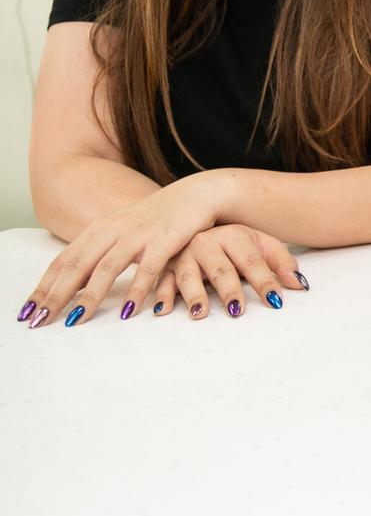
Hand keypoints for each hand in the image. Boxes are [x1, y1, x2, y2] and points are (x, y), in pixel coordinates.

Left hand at [20, 174, 227, 328]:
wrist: (197, 194)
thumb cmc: (158, 218)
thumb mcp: (123, 230)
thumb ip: (101, 252)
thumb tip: (75, 283)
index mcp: (99, 229)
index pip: (63, 261)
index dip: (44, 287)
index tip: (29, 311)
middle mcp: (113, 229)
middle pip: (77, 266)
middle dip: (56, 295)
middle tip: (40, 321)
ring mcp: (138, 234)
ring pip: (106, 268)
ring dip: (90, 296)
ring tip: (76, 319)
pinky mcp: (165, 240)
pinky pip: (147, 269)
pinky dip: (136, 290)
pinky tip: (127, 311)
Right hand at [158, 225, 305, 320]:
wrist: (196, 217)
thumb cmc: (235, 241)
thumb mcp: (261, 243)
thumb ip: (282, 262)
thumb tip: (300, 285)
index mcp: (233, 236)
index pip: (252, 262)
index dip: (265, 281)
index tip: (275, 300)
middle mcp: (207, 243)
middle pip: (221, 270)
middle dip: (229, 290)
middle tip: (237, 310)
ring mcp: (184, 255)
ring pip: (189, 276)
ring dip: (194, 295)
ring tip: (200, 313)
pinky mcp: (166, 266)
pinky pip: (162, 281)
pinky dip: (162, 295)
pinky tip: (163, 310)